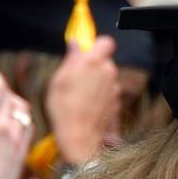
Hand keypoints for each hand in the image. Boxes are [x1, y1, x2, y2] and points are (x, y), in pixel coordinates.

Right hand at [0, 70, 33, 178]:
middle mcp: (4, 125)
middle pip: (11, 96)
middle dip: (2, 89)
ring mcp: (17, 138)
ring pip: (22, 110)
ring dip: (13, 103)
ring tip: (2, 104)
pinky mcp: (23, 151)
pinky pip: (28, 126)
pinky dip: (21, 119)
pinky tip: (12, 122)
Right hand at [45, 36, 118, 165]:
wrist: (79, 136)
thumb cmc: (64, 106)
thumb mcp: (60, 78)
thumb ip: (72, 58)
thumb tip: (76, 43)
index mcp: (95, 62)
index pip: (106, 42)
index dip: (96, 45)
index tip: (85, 52)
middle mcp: (109, 73)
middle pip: (105, 61)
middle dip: (93, 65)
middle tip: (75, 76)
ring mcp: (115, 88)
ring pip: (107, 77)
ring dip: (96, 81)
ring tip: (79, 94)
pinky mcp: (117, 101)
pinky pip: (108, 92)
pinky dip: (100, 95)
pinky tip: (87, 104)